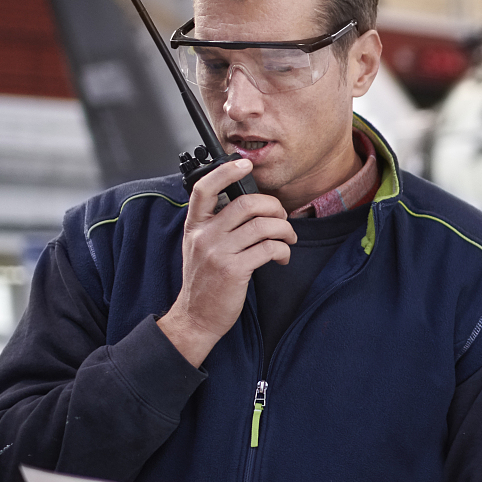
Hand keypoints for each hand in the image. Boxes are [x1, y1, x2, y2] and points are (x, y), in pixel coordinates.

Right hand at [156, 157, 294, 367]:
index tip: (244, 164)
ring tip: (287, 240)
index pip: (204, 189)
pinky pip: (269, 248)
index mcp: (195, 226)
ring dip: (285, 230)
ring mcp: (218, 252)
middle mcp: (204, 236)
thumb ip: (216, 225)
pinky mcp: (234, 270)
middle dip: (274, 208)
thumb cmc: (204, 281)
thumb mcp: (199, 247)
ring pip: (263, 225)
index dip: (226, 172)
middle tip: (282, 220)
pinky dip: (283, 250)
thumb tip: (251, 207)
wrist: (196, 317)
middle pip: (246, 203)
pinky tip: (281, 258)